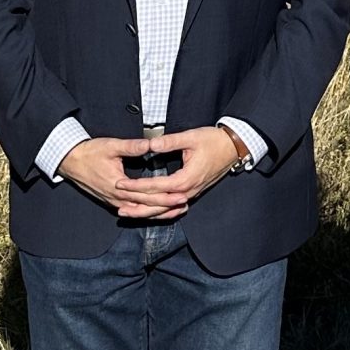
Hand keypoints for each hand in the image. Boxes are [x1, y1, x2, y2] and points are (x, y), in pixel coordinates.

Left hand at [63, 127, 242, 222]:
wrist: (234, 147)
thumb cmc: (214, 141)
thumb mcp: (190, 138)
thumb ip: (168, 142)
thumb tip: (150, 144)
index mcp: (185, 178)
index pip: (155, 186)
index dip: (136, 185)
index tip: (120, 183)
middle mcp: (187, 190)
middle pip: (157, 203)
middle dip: (135, 202)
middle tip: (116, 201)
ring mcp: (191, 193)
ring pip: (164, 209)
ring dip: (144, 211)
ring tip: (127, 212)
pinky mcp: (193, 192)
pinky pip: (172, 207)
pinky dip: (158, 211)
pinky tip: (148, 212)